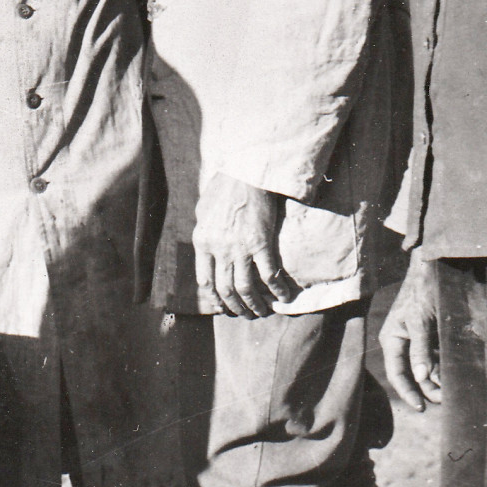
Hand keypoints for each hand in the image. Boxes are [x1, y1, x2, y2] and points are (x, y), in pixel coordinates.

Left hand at [193, 173, 299, 317]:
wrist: (247, 172)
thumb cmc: (225, 187)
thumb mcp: (203, 210)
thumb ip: (204, 231)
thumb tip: (206, 244)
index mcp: (202, 242)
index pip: (205, 281)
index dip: (215, 299)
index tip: (224, 306)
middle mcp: (218, 249)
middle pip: (225, 289)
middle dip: (236, 307)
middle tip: (245, 314)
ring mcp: (239, 248)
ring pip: (245, 288)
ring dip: (255, 305)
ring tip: (262, 312)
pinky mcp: (261, 244)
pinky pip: (269, 275)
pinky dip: (277, 290)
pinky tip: (283, 297)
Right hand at [380, 252, 440, 411]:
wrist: (437, 266)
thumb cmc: (422, 289)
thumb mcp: (419, 319)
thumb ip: (420, 349)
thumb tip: (420, 377)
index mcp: (392, 339)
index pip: (397, 373)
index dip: (408, 392)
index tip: (421, 408)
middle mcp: (405, 343)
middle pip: (414, 375)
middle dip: (428, 389)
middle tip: (446, 400)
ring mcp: (421, 340)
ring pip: (428, 369)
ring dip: (440, 380)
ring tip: (454, 391)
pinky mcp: (435, 336)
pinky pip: (440, 358)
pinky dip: (448, 368)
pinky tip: (458, 376)